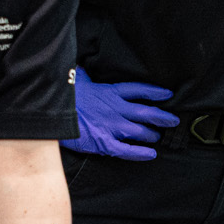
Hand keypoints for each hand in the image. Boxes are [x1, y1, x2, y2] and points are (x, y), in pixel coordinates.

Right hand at [63, 65, 177, 160]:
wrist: (51, 113)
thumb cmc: (63, 96)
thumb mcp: (75, 79)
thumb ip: (84, 75)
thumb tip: (81, 69)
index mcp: (109, 92)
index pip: (138, 90)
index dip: (155, 92)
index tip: (167, 94)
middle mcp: (116, 109)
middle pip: (146, 112)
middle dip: (162, 116)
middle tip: (173, 120)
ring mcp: (112, 127)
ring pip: (140, 131)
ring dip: (152, 134)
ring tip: (158, 136)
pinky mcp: (104, 143)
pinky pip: (128, 150)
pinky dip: (141, 153)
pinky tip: (151, 154)